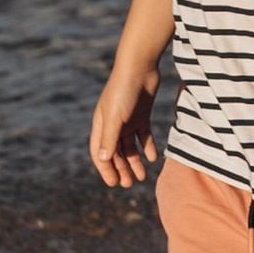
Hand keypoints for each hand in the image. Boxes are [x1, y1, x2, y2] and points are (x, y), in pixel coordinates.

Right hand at [89, 62, 158, 186]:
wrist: (140, 67)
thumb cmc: (123, 91)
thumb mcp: (116, 117)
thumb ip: (110, 138)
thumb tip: (104, 160)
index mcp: (101, 125)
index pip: (100, 153)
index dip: (106, 170)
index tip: (114, 184)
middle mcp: (113, 124)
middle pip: (116, 152)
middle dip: (122, 169)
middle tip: (130, 184)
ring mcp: (128, 120)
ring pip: (130, 146)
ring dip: (135, 162)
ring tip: (143, 177)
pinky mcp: (142, 115)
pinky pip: (143, 136)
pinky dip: (147, 147)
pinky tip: (153, 158)